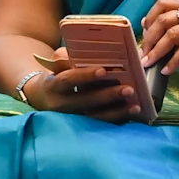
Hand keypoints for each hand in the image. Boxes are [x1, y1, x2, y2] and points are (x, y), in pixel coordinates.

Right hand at [24, 46, 141, 122]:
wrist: (43, 99)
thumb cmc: (56, 75)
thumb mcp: (56, 63)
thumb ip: (69, 57)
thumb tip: (95, 51)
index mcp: (54, 86)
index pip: (68, 80)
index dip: (85, 76)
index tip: (103, 71)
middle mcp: (62, 105)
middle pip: (86, 101)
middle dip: (108, 95)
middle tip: (129, 89)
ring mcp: (72, 118)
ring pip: (95, 117)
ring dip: (117, 111)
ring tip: (135, 106)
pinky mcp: (82, 126)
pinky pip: (102, 124)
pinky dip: (118, 119)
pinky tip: (131, 113)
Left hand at [139, 0, 178, 90]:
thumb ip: (168, 33)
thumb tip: (144, 27)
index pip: (163, 4)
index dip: (149, 19)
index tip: (143, 36)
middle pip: (164, 19)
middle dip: (149, 39)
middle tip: (143, 54)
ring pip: (172, 34)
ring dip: (157, 51)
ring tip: (150, 63)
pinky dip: (173, 62)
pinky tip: (167, 70)